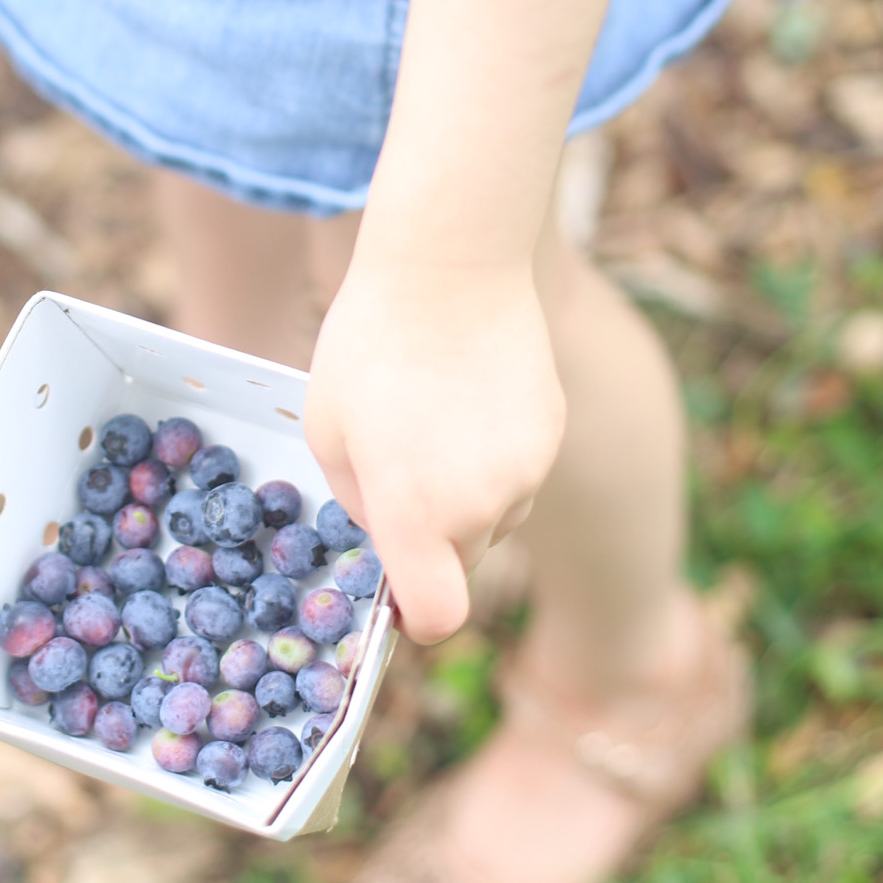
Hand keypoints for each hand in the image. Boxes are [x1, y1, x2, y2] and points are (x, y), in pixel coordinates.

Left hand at [305, 250, 565, 644]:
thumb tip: (387, 534)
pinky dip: (494, 458)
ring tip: (432, 420)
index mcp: (417, 514)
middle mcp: (483, 505)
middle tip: (397, 471)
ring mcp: (528, 470)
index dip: (415, 618)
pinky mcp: (553, 433)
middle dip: (430, 542)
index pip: (437, 615)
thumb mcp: (329, 431)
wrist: (451, 265)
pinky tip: (465, 397)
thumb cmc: (370, 343)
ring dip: (465, 498)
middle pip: (461, 564)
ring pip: (494, 519)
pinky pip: (520, 474)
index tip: (398, 596)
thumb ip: (360, 502)